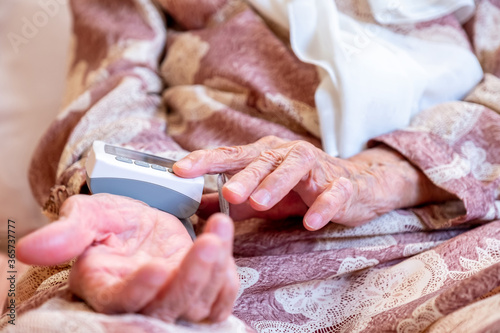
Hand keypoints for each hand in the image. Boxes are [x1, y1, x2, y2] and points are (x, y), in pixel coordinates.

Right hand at [17, 194, 238, 322]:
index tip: (157, 265)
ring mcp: (173, 302)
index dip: (140, 289)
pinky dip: (228, 279)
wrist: (139, 226)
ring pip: (199, 305)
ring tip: (220, 229)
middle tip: (209, 241)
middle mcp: (141, 304)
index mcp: (106, 290)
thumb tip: (30, 249)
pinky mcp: (198, 296)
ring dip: (216, 269)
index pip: (122, 303)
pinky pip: (219, 302)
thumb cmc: (111, 222)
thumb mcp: (89, 217)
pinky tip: (225, 244)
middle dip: (192, 275)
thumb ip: (68, 233)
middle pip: (168, 307)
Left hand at [174, 136, 453, 228]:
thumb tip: (194, 207)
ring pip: (294, 170)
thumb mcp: (262, 195)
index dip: (205, 162)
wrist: (354, 184)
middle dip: (243, 176)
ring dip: (276, 185)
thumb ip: (230, 202)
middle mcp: (287, 155)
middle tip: (226, 193)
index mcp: (264, 156)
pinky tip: (311, 222)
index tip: (179, 170)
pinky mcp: (340, 186)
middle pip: (261, 162)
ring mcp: (316, 169)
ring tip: (259, 204)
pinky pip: (332, 194)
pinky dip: (323, 206)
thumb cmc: (300, 188)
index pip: (230, 156)